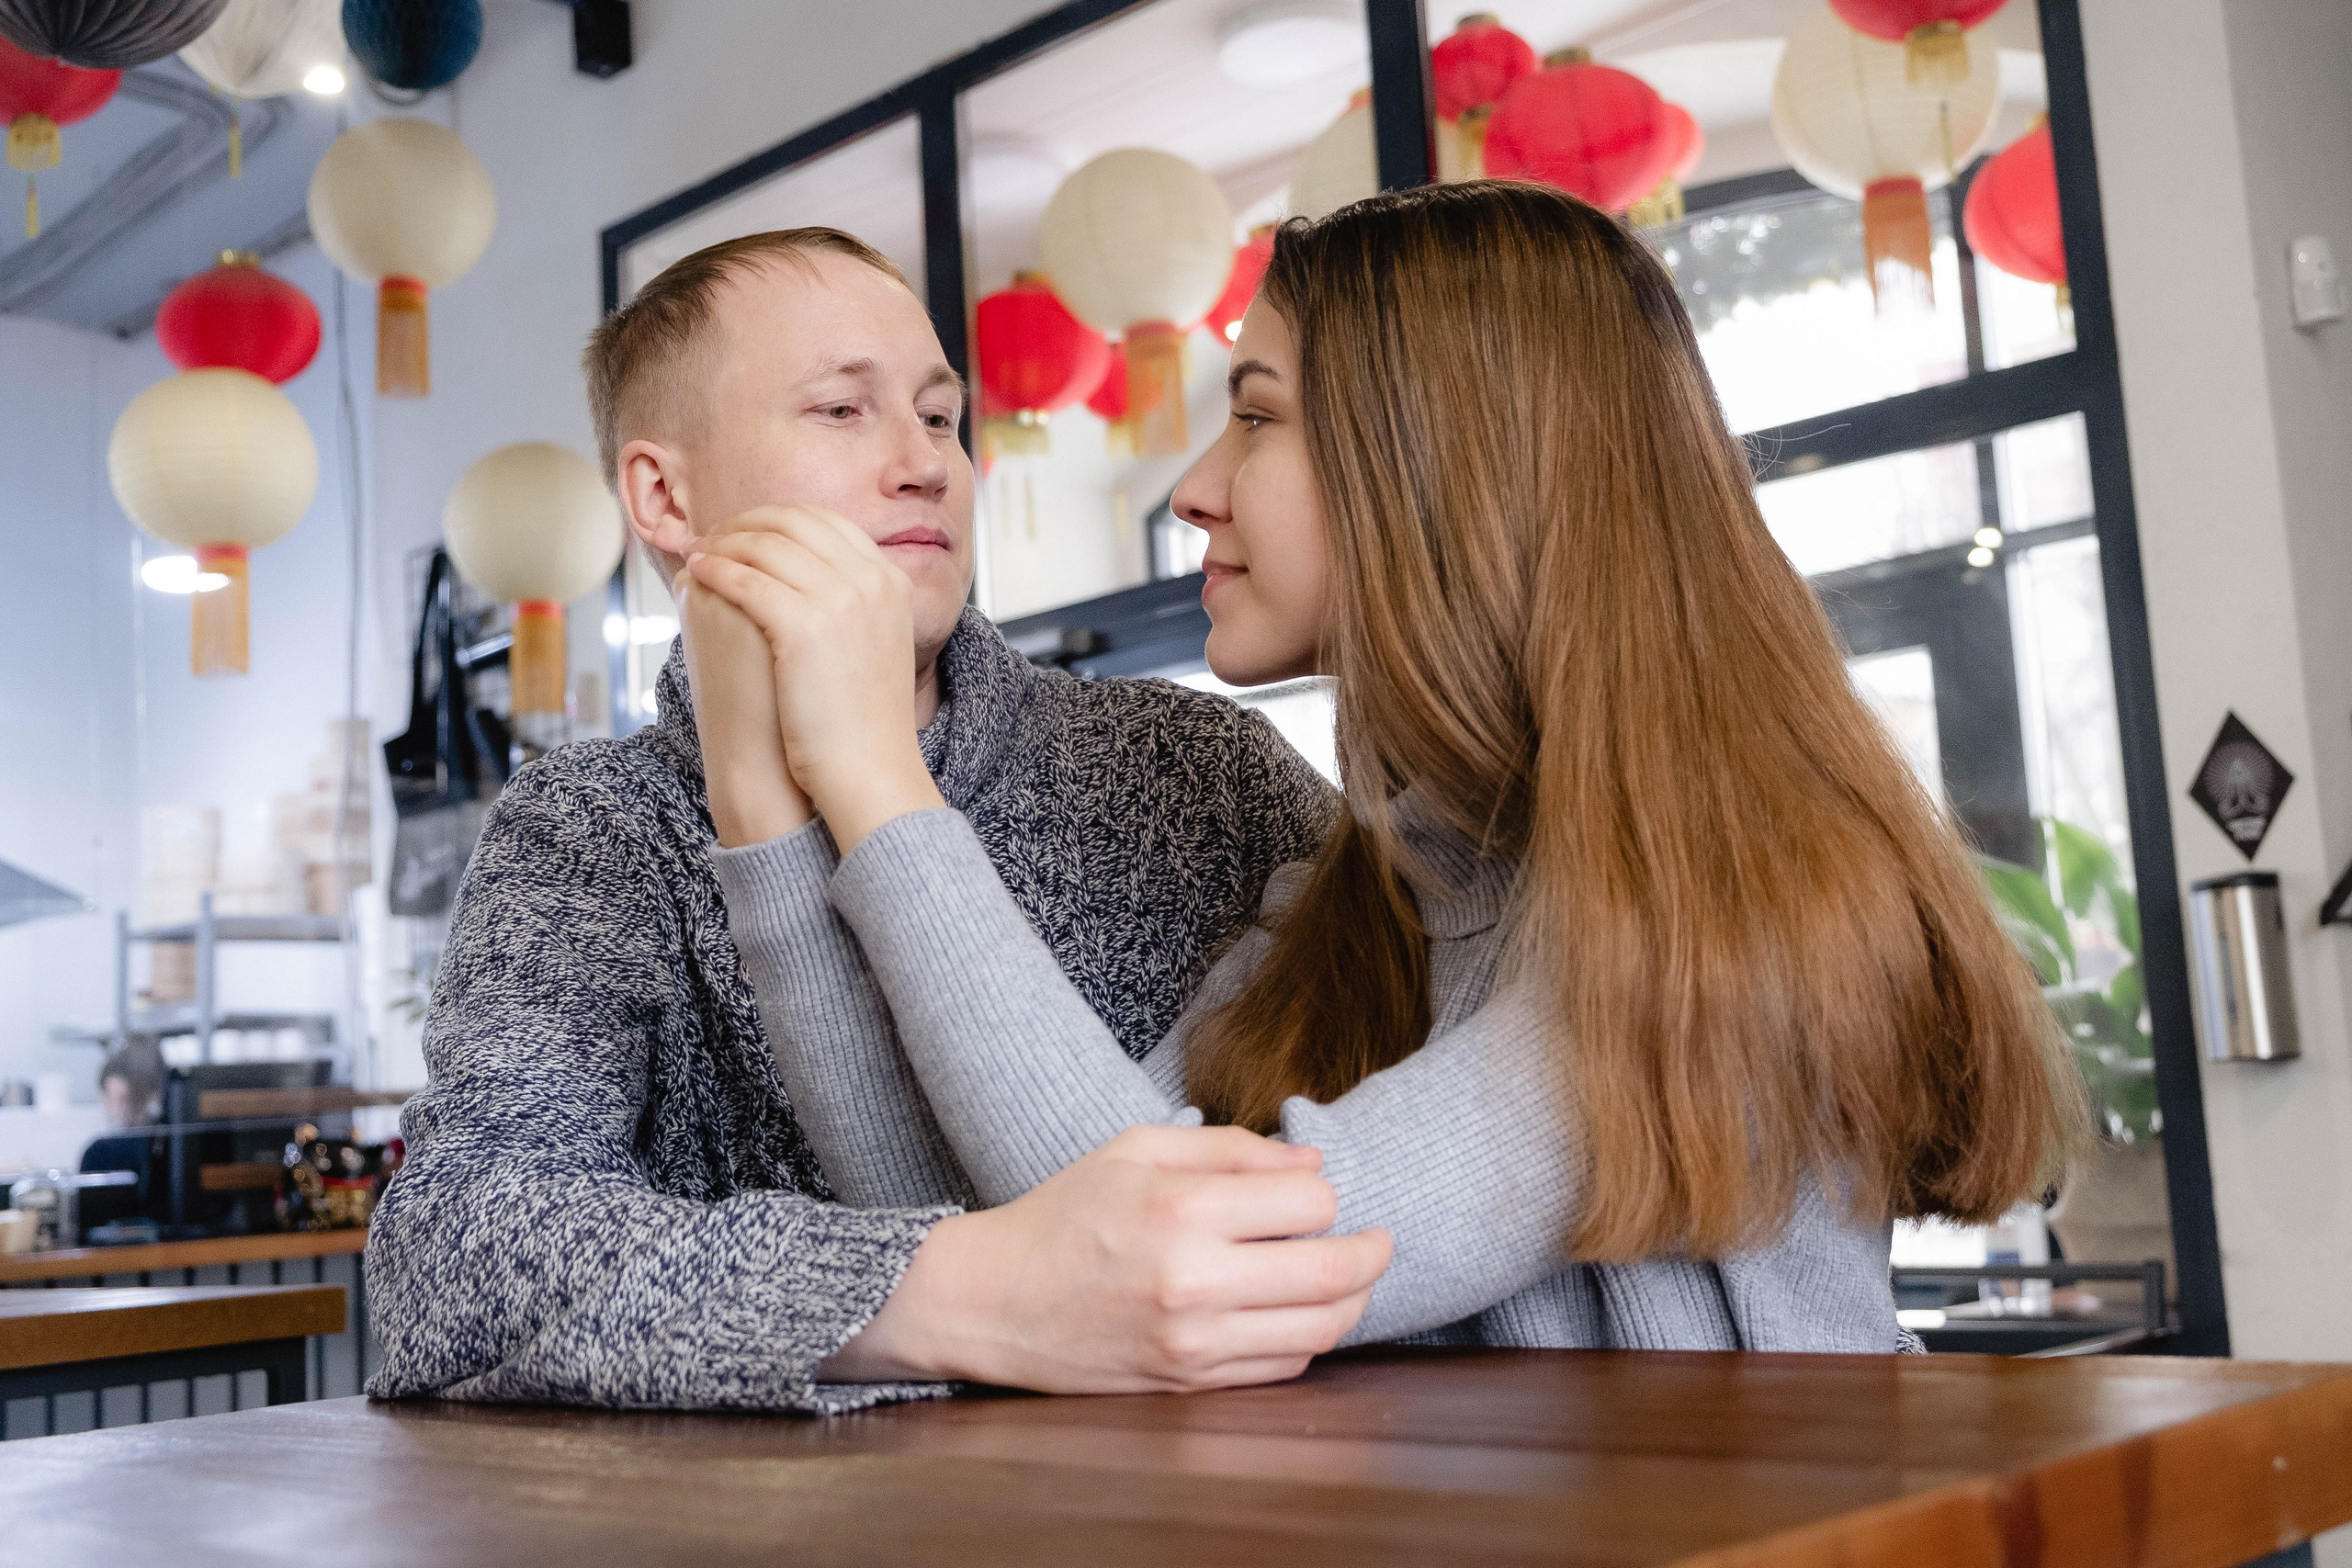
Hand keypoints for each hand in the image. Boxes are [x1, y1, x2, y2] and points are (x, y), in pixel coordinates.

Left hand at [684, 506, 944, 853]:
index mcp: (890, 580)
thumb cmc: (864, 721)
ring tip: (698, 551)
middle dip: (746, 522)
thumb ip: (855, 604)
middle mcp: (870, 580)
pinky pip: (746, 579)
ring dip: (724, 542)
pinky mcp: (803, 624)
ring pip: (766, 546)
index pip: (828, 523)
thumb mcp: (876, 644)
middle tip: (715, 534)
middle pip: (795, 522)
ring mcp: (840, 599)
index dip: (780, 520)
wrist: (870, 768)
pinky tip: (696, 572)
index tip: (749, 531)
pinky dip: (716, 569)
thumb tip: (811, 583)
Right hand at [819, 1126, 1392, 1393]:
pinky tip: (1296, 1312)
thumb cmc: (1064, 1215)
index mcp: (1180, 1210)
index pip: (1309, 1206)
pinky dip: (1307, 1338)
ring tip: (1347, 1276)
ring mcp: (1194, 1344)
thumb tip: (1310, 1166)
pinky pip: (1282, 1368)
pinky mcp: (1189, 1385)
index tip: (1312, 1193)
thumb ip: (1229, 1148)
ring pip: (1321, 1330)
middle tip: (1377, 1240)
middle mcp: (1193, 1282)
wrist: (992, 1303)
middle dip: (1372, 1252)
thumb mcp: (1136, 1150)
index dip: (1324, 1194)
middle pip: (1333, 1274)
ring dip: (1351, 1301)